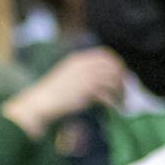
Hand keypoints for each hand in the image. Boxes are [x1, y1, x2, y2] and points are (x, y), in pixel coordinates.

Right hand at [2, 47, 127, 138]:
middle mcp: (85, 65)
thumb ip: (83, 75)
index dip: (116, 66)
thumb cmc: (51, 94)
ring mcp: (87, 76)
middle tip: (124, 93)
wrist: (40, 102)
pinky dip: (113, 102)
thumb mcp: (67, 77)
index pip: (106, 55)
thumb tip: (101, 81)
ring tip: (121, 104)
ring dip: (120, 92)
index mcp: (79, 59)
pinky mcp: (88, 89)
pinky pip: (108, 93)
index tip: (120, 78)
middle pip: (114, 66)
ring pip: (114, 79)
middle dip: (122, 79)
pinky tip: (113, 109)